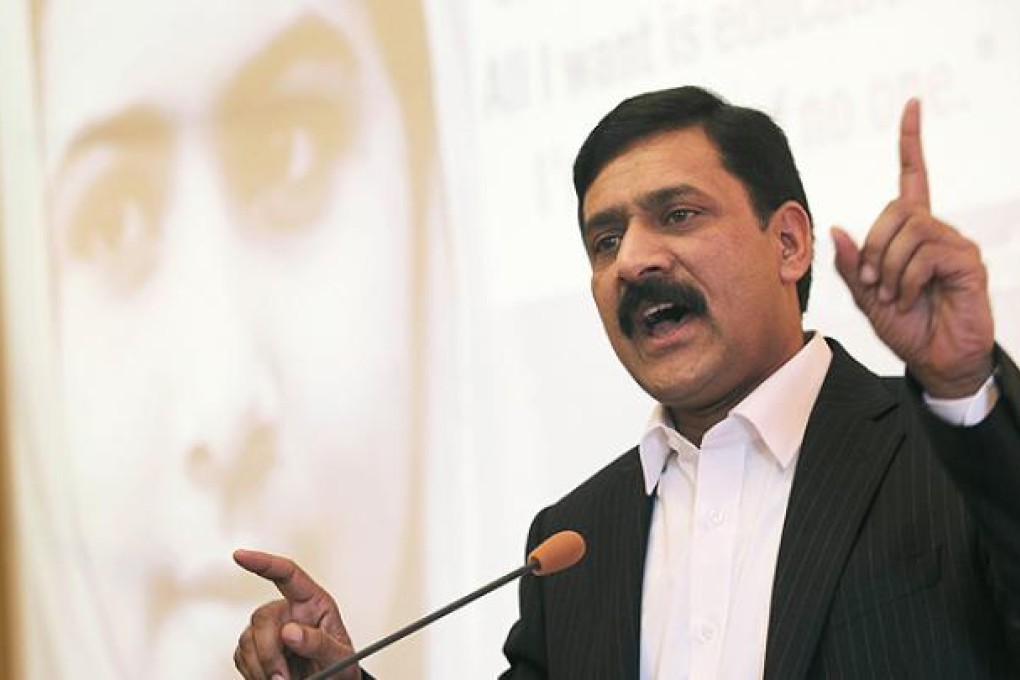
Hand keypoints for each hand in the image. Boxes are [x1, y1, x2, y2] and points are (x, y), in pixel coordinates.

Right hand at [233, 549, 361, 679]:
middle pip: (263, 617)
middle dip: (268, 651)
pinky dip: (253, 672)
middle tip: (281, 678)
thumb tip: (291, 632)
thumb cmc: (341, 668)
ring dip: (261, 666)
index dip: (264, 562)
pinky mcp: (255, 650)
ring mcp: (271, 630)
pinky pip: (241, 655)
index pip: (287, 574)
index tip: (240, 556)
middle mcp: (289, 612)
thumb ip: (319, 643)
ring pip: (248, 639)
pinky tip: (270, 677)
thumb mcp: (340, 656)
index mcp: (313, 603)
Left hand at [832, 98, 994, 396]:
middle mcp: (937, 231)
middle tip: (871, 281)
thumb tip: (835, 229)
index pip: (913, 176)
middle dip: (873, 247)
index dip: (911, 142)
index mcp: (912, 233)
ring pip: (910, 230)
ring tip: (893, 294)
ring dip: (888, 267)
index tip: (912, 105)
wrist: (936, 360)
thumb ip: (851, 265)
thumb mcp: (867, 296)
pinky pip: (926, 254)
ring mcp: (955, 245)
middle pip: (896, 210)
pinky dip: (906, 279)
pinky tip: (910, 298)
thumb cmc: (906, 327)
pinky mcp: (967, 263)